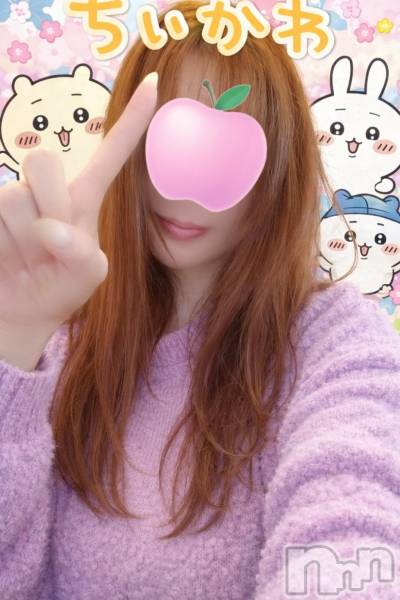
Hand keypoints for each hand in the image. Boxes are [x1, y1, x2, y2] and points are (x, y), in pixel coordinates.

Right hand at [0, 71, 157, 330]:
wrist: (20, 310)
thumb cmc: (60, 287)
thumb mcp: (86, 276)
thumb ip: (82, 255)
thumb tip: (53, 232)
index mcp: (83, 199)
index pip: (109, 155)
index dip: (131, 122)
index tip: (155, 85)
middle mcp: (46, 189)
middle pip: (42, 161)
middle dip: (47, 204)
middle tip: (50, 245)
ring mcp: (11, 198)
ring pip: (14, 195)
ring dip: (24, 236)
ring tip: (27, 260)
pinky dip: (3, 247)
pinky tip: (7, 260)